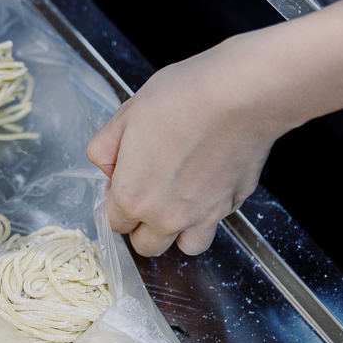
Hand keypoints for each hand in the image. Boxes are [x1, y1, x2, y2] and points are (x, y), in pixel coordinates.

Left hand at [85, 39, 285, 255]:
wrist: (237, 96)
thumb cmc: (180, 101)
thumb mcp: (124, 116)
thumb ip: (104, 148)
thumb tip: (106, 166)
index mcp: (132, 197)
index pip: (114, 223)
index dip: (115, 202)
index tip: (123, 183)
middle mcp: (166, 216)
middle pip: (146, 244)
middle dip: (141, 225)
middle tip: (147, 193)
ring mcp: (203, 216)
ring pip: (185, 246)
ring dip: (177, 232)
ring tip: (177, 201)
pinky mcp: (232, 205)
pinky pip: (216, 223)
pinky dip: (209, 213)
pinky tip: (206, 183)